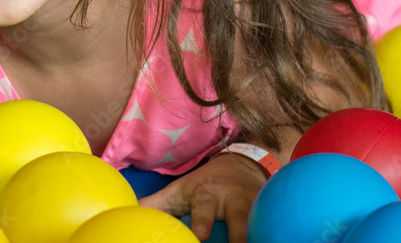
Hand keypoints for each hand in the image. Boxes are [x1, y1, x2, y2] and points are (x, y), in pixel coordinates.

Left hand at [138, 152, 267, 241]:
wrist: (242, 166)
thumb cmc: (204, 186)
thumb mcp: (180, 191)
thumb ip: (156, 204)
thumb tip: (127, 212)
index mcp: (207, 195)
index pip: (203, 210)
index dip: (202, 223)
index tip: (200, 235)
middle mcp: (234, 202)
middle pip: (239, 222)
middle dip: (241, 236)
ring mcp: (257, 209)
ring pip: (260, 227)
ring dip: (258, 236)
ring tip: (262, 241)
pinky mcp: (272, 216)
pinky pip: (273, 229)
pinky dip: (272, 236)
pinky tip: (272, 239)